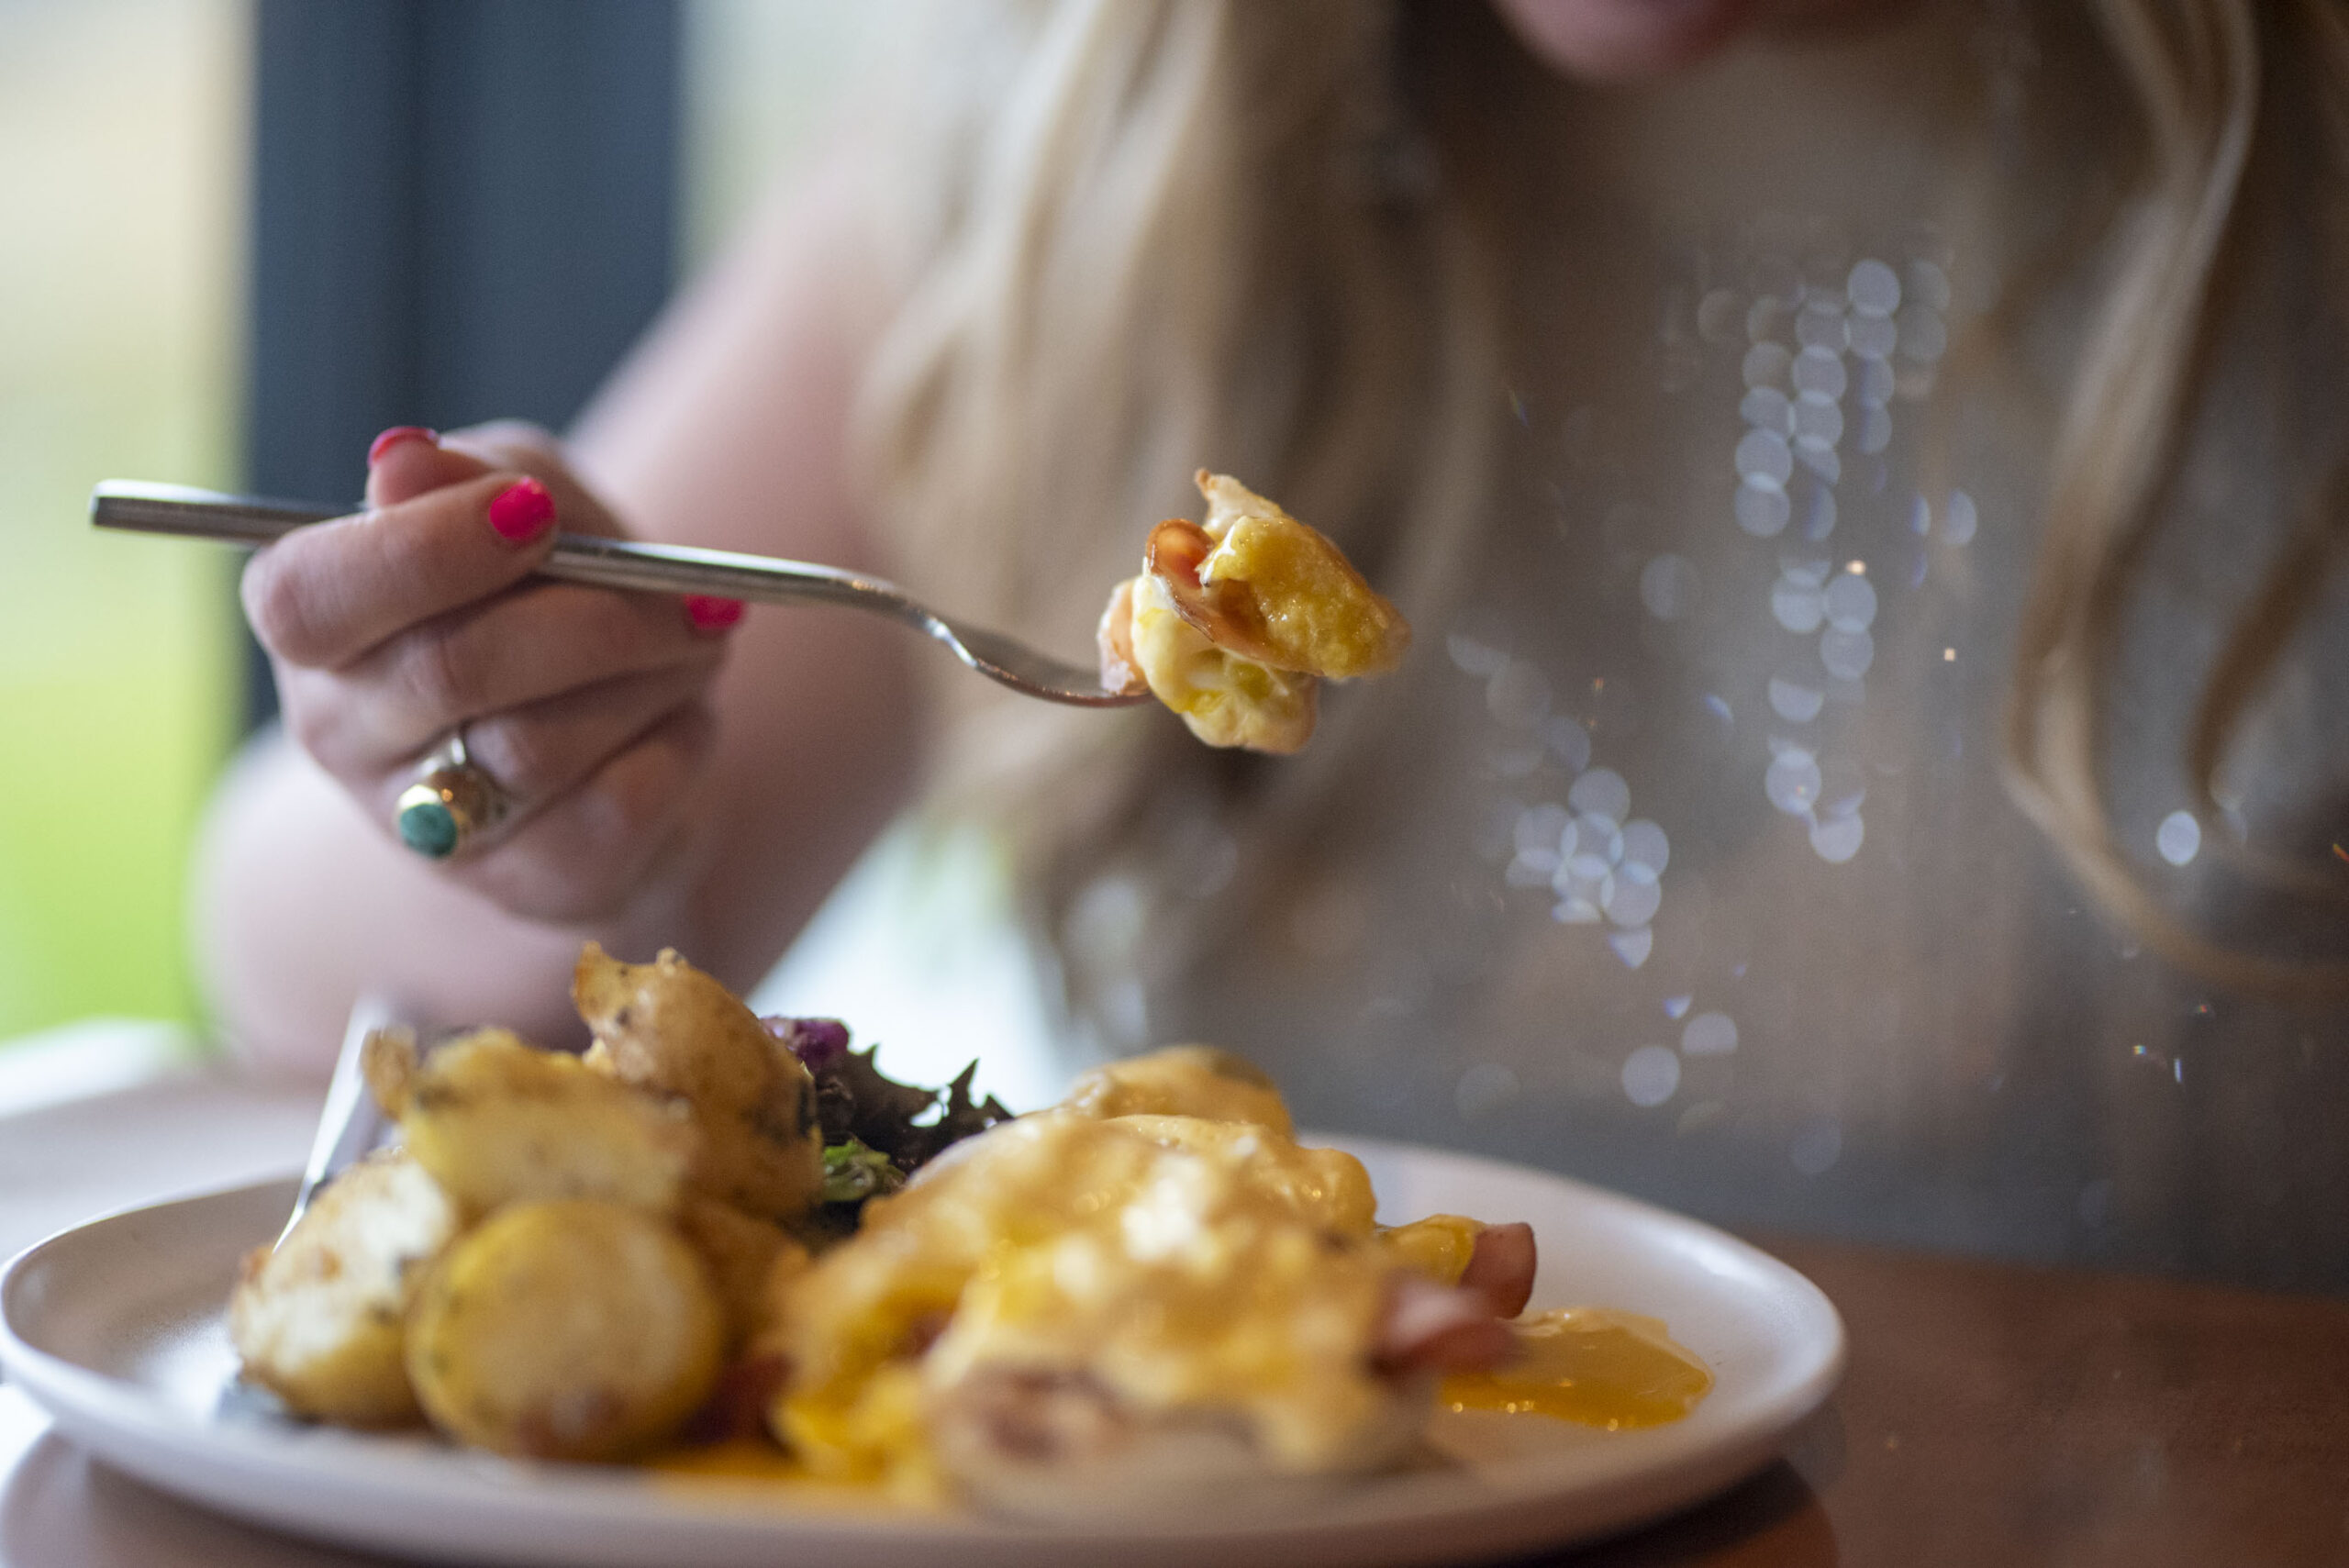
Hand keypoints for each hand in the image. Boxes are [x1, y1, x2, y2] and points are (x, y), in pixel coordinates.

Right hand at [241, 423, 741, 922]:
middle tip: (675, 592)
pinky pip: (615, 809)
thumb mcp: (520, 494)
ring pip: (537, 748)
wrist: (625, 725)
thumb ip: (472, 474)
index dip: (425, 551)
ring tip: (688, 644)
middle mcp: (345, 735)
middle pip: (447, 673)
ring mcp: (432, 828)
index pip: (309, 598)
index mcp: (314, 625)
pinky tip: (676, 718)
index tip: (533, 513)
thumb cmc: (552, 587)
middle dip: (590, 617)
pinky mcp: (531, 887)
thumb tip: (400, 459)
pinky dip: (677, 743)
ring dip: (649, 677)